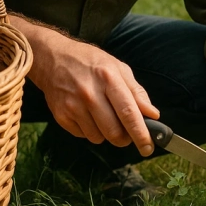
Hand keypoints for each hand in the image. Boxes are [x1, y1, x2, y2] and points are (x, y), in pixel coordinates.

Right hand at [0, 3, 158, 155]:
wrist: (53, 58)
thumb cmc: (90, 62)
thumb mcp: (118, 68)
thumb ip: (137, 92)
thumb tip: (152, 114)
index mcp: (108, 78)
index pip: (128, 112)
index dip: (141, 133)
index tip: (148, 147)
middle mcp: (90, 93)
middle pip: (114, 132)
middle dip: (125, 138)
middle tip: (128, 133)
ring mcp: (73, 106)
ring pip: (99, 138)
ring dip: (107, 134)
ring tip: (104, 117)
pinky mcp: (61, 116)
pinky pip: (83, 136)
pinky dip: (91, 131)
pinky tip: (88, 115)